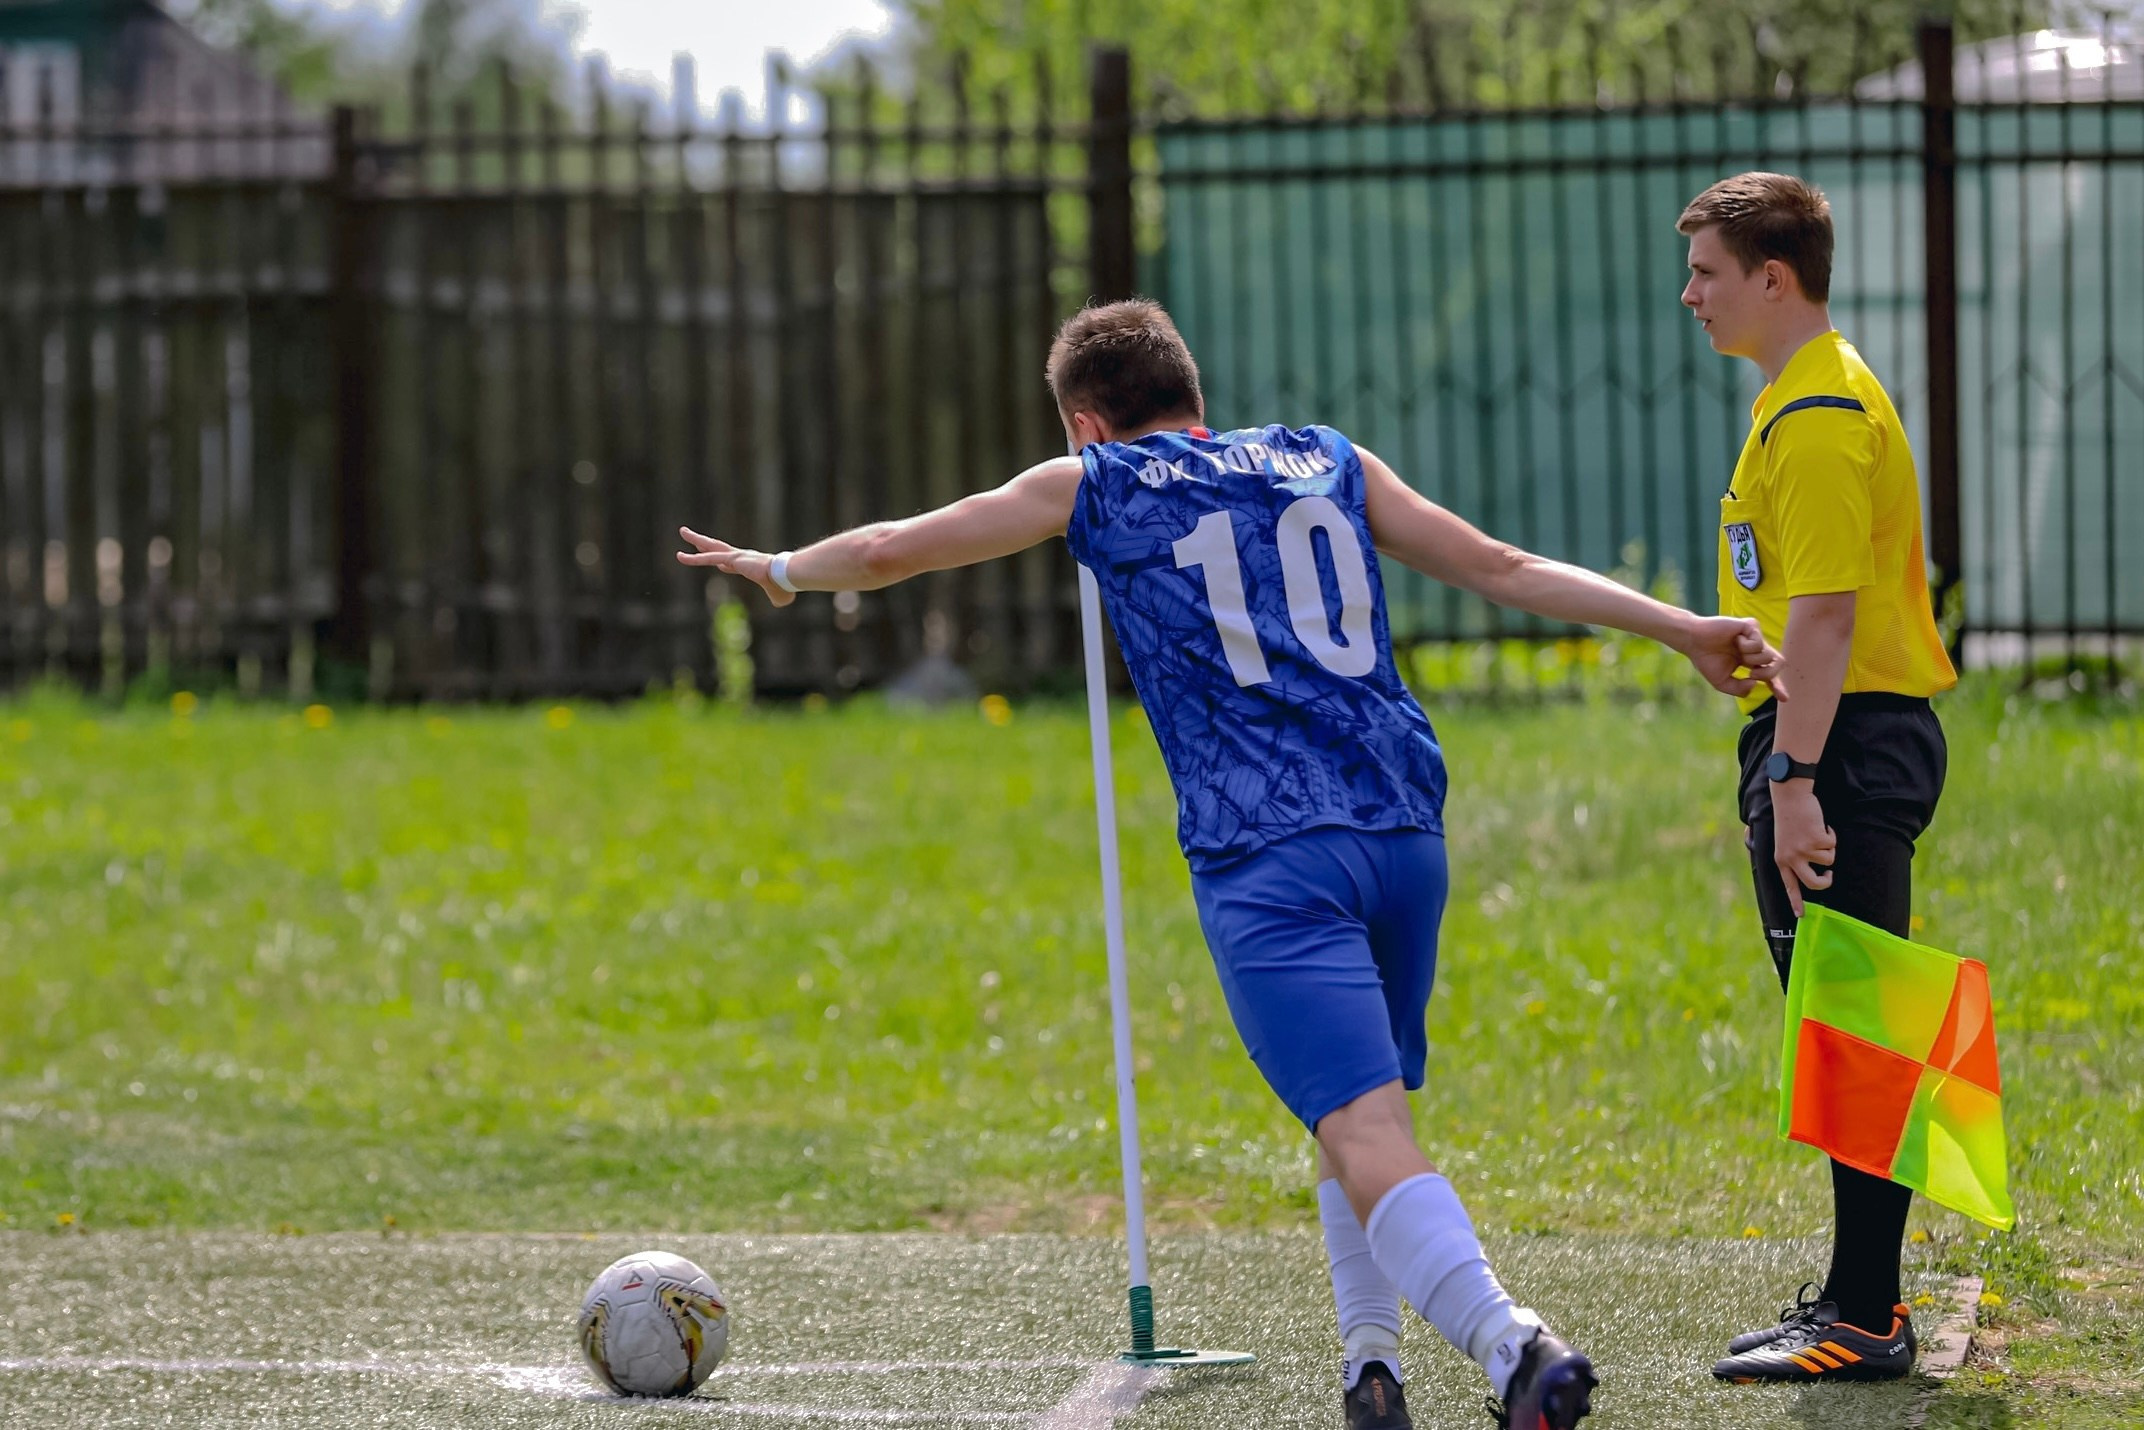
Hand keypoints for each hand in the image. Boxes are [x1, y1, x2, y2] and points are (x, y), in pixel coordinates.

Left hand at [676, 527, 794, 607]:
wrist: (785, 575)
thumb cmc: (784, 584)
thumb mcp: (779, 594)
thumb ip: (777, 598)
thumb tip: (780, 603)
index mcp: (750, 565)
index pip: (730, 563)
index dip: (721, 562)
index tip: (716, 563)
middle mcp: (741, 557)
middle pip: (718, 547)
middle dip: (705, 542)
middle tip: (693, 537)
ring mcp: (735, 557)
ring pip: (710, 547)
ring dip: (695, 539)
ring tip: (682, 531)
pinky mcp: (731, 559)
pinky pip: (708, 558)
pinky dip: (694, 558)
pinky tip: (681, 556)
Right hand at [1679, 615, 1787, 700]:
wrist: (1694, 641)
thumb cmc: (1706, 660)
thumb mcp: (1722, 682)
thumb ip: (1740, 689)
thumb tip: (1756, 683)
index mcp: (1750, 662)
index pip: (1768, 675)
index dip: (1776, 686)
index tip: (1784, 699)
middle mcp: (1755, 649)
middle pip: (1778, 664)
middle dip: (1768, 674)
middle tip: (1751, 674)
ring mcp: (1755, 637)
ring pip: (1769, 655)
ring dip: (1752, 659)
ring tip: (1737, 652)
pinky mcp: (1752, 626)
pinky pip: (1759, 643)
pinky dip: (1745, 646)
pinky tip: (1735, 640)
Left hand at [1770, 781, 1835, 916]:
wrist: (1790, 797)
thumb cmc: (1789, 818)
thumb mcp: (1783, 841)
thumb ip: (1791, 856)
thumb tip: (1800, 867)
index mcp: (1782, 860)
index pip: (1789, 886)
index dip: (1797, 902)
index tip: (1802, 916)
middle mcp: (1791, 858)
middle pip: (1814, 884)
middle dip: (1826, 881)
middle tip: (1829, 874)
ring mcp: (1804, 850)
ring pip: (1829, 861)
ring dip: (1828, 847)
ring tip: (1817, 833)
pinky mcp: (1816, 840)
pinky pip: (1833, 845)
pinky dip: (1831, 834)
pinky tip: (1821, 825)